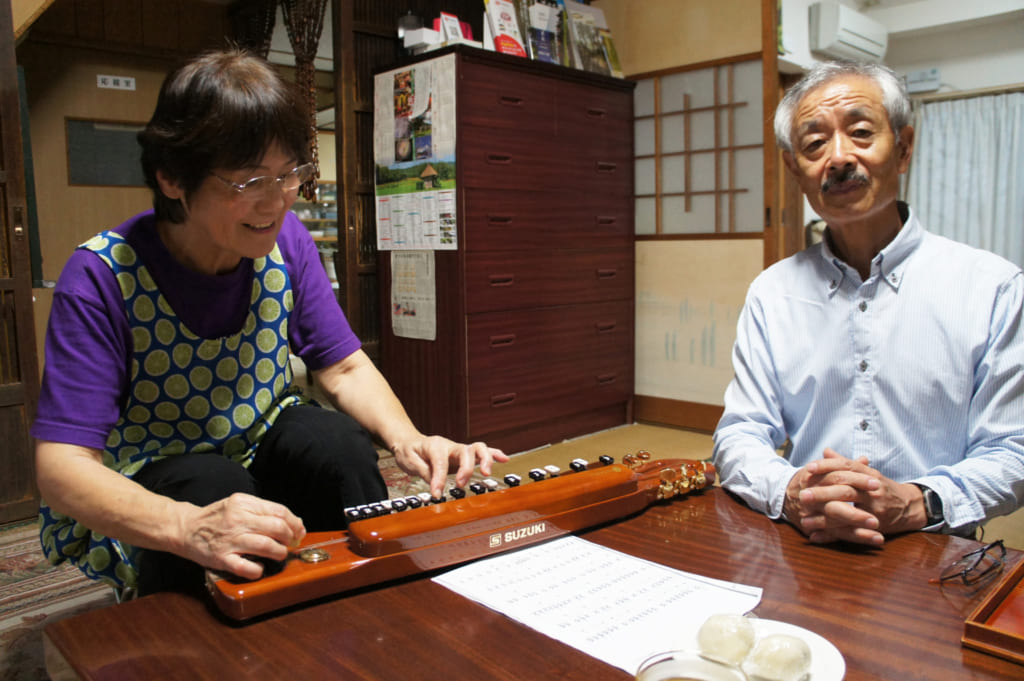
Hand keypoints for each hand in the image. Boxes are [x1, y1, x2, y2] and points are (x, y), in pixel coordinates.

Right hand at [177, 493, 305, 579]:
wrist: (185, 528)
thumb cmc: (216, 518)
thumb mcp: (238, 505)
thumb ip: (263, 511)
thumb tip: (294, 522)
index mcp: (243, 503)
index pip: (279, 511)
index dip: (294, 523)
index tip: (298, 532)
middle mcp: (237, 519)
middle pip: (277, 527)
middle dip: (290, 538)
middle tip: (290, 544)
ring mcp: (229, 540)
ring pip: (266, 546)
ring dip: (279, 553)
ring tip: (279, 554)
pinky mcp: (221, 558)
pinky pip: (246, 567)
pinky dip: (258, 569)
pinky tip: (258, 566)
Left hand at [391, 435, 508, 497]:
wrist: (410, 442)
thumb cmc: (409, 451)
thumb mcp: (409, 461)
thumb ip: (424, 473)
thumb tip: (437, 488)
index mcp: (435, 446)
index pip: (441, 462)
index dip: (439, 479)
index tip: (436, 493)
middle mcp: (450, 445)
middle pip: (465, 451)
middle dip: (466, 468)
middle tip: (461, 484)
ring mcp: (459, 449)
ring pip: (478, 448)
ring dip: (485, 460)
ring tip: (487, 473)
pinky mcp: (465, 455)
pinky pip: (482, 452)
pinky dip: (494, 454)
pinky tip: (504, 459)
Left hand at [783, 449, 925, 545]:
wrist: (911, 506)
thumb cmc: (883, 488)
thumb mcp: (867, 473)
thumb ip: (845, 463)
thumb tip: (826, 451)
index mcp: (868, 474)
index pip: (846, 466)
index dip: (827, 466)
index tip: (808, 468)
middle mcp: (872, 489)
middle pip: (844, 488)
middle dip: (821, 493)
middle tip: (802, 496)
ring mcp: (875, 507)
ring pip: (847, 511)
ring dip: (823, 517)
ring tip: (804, 520)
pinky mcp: (876, 525)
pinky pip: (851, 531)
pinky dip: (832, 535)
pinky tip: (815, 536)